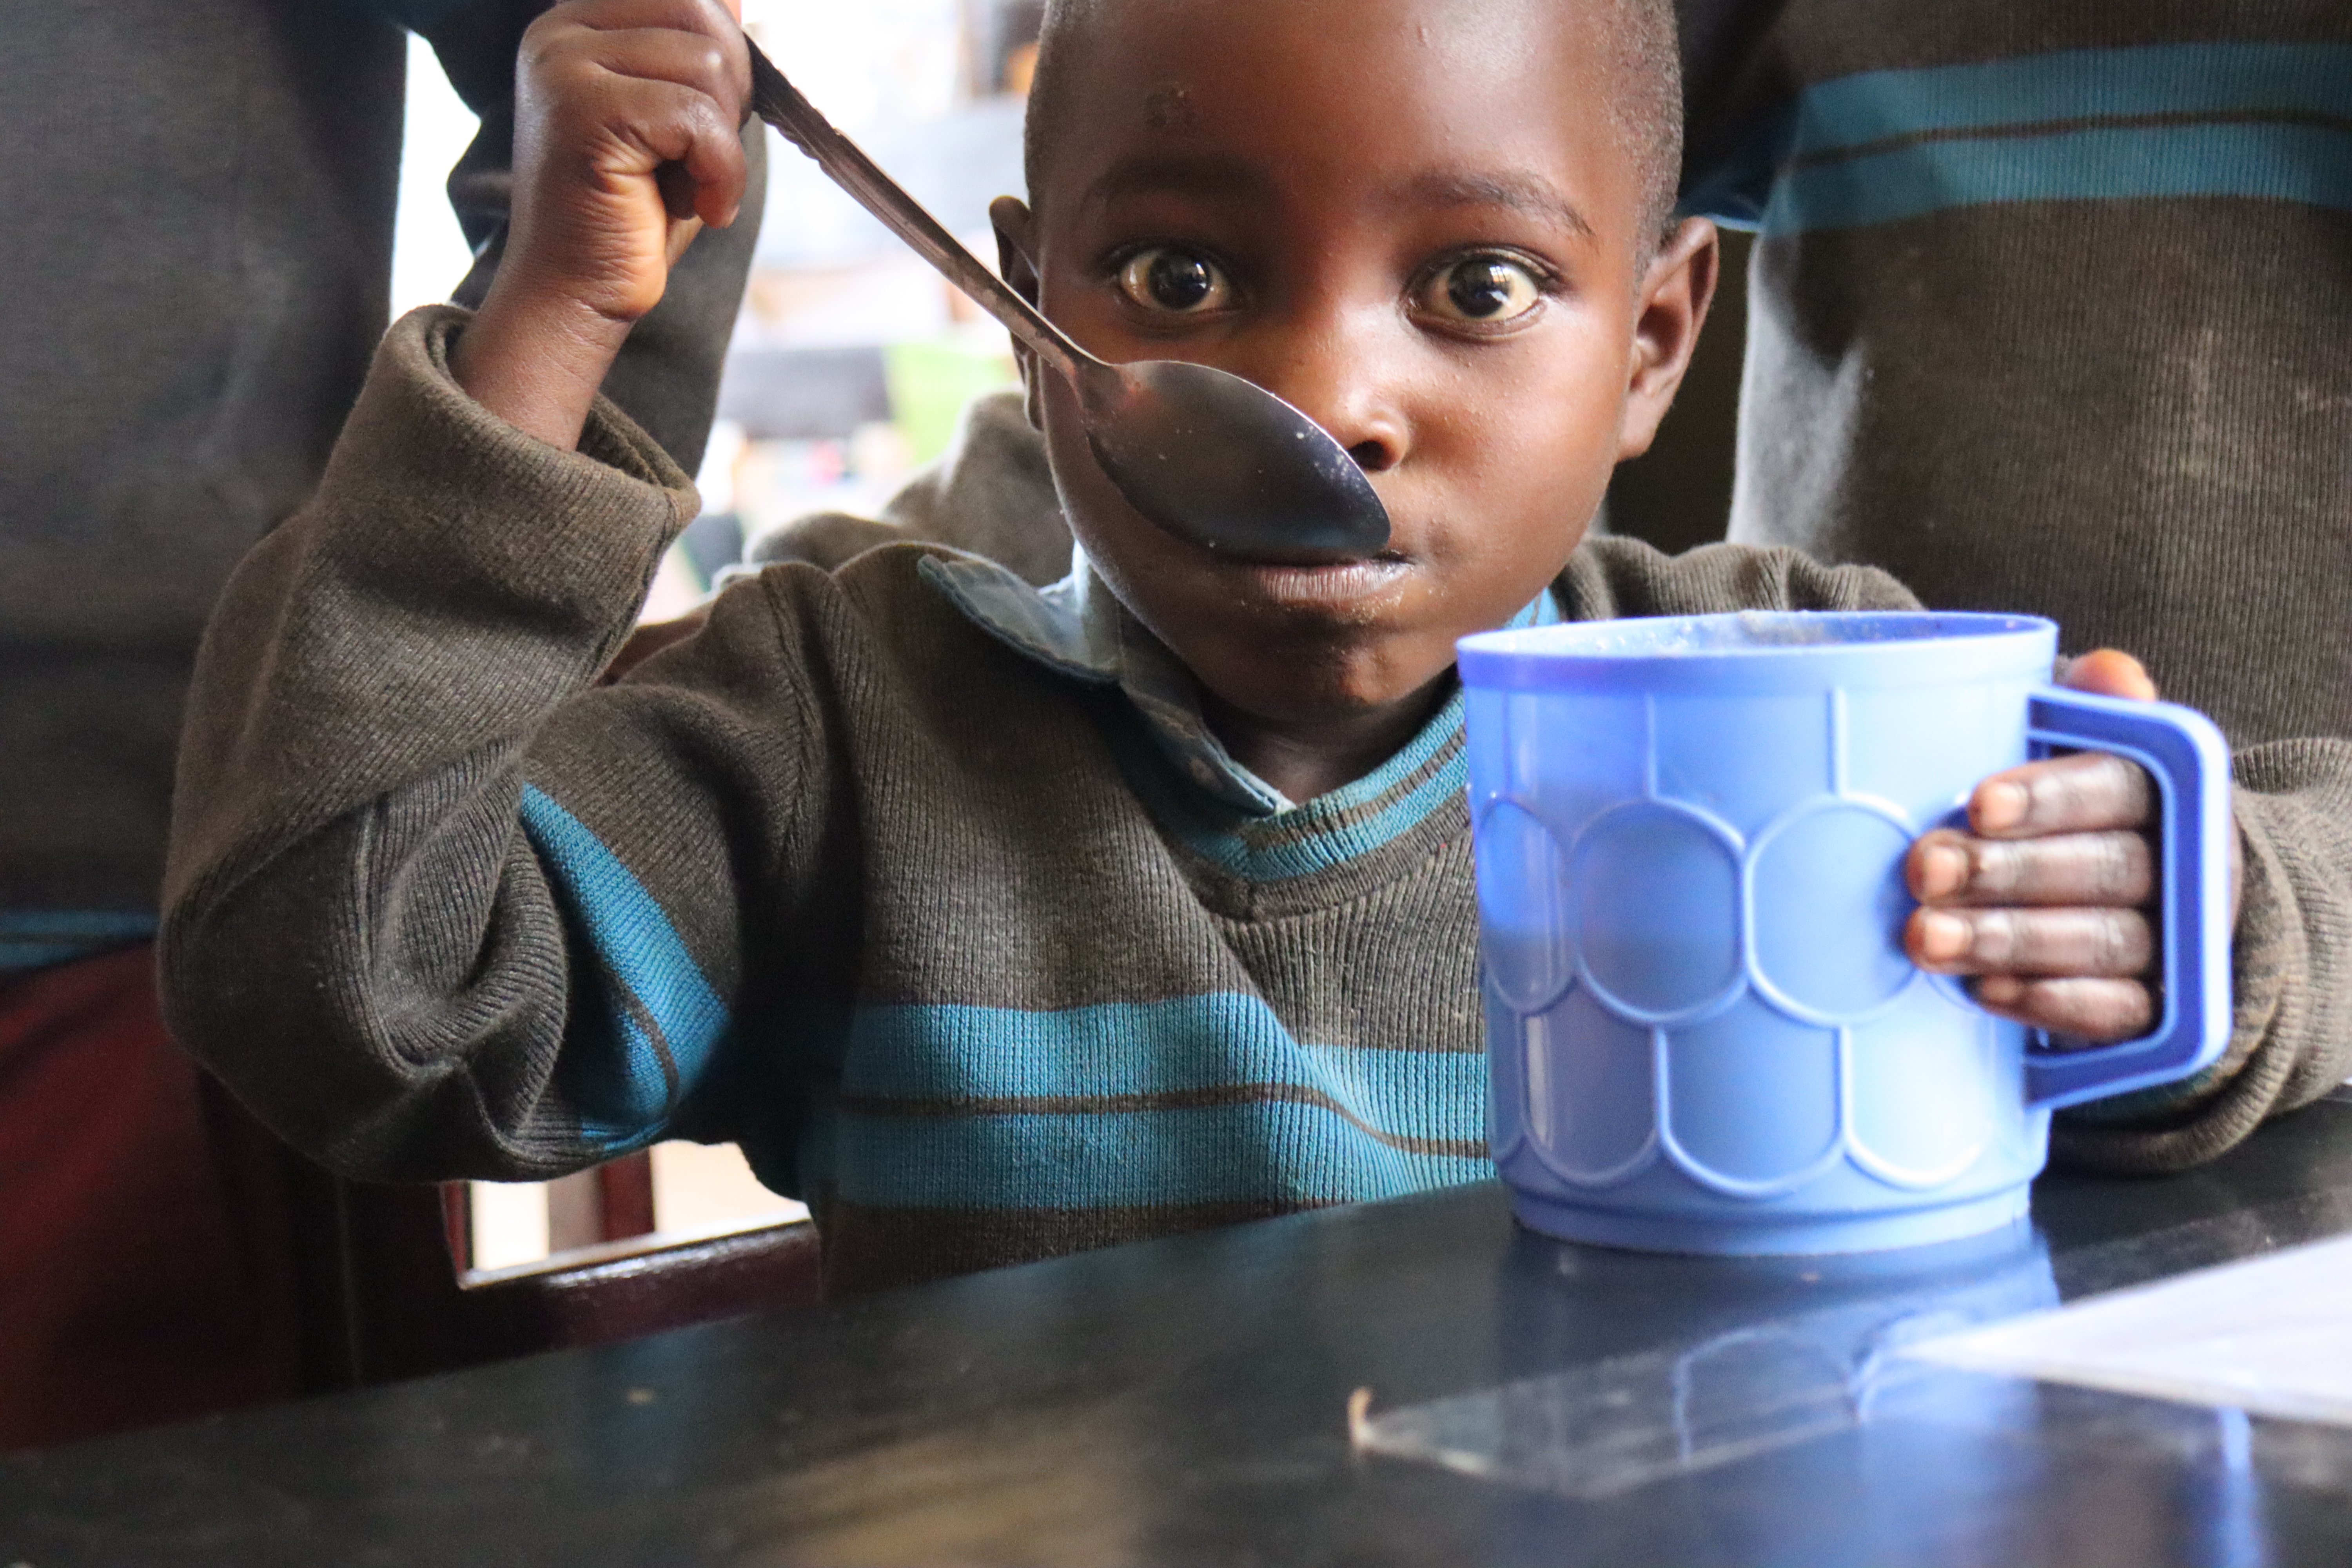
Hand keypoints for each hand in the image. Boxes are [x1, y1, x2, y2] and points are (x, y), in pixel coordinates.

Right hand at [450, 0, 749, 449]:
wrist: (576, 294)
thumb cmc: (632, 216)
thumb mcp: (678, 121)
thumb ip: (698, 54)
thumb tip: (736, 0)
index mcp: (578, 24)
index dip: (723, 58)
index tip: (703, 125)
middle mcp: (561, 32)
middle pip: (702, 14)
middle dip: (730, 94)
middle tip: (702, 158)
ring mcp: (566, 66)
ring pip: (709, 63)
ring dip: (722, 139)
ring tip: (687, 183)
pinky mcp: (585, 111)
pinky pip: (698, 116)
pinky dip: (720, 170)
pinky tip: (699, 206)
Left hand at [1904, 650, 2216, 1043]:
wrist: (2144, 895)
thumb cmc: (2072, 803)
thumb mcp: (2077, 742)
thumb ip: (2086, 708)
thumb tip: (2108, 672)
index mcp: (2160, 788)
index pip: (2116, 786)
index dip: (2050, 796)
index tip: (1977, 805)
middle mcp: (2177, 863)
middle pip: (2104, 868)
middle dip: (2006, 872)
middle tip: (1921, 872)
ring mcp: (2170, 938)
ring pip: (2101, 940)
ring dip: (2008, 940)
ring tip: (1925, 939)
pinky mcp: (2153, 1003)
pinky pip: (2116, 1012)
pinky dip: (2052, 1002)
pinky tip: (1986, 993)